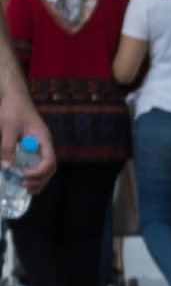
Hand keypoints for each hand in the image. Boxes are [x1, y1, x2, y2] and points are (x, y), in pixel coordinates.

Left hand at [0, 74, 53, 193]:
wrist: (14, 96)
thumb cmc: (12, 109)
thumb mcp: (7, 127)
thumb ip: (7, 146)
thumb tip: (5, 167)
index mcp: (43, 140)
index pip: (48, 161)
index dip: (38, 172)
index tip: (24, 176)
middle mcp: (44, 145)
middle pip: (49, 168)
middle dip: (39, 180)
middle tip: (24, 186)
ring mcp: (40, 146)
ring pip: (45, 168)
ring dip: (38, 180)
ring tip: (26, 188)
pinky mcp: (32, 146)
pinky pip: (37, 163)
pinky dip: (34, 173)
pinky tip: (26, 179)